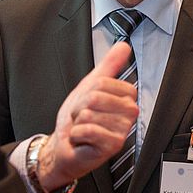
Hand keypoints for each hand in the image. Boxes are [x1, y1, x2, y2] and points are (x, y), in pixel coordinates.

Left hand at [38, 42, 137, 189]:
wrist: (64, 146)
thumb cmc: (78, 120)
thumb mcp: (91, 86)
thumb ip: (109, 66)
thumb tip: (123, 46)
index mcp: (126, 98)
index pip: (104, 82)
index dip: (89, 91)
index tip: (89, 104)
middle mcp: (128, 114)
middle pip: (96, 97)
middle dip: (80, 107)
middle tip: (84, 118)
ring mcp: (122, 130)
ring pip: (90, 113)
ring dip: (78, 122)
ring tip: (83, 129)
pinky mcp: (113, 145)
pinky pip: (89, 129)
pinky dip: (77, 134)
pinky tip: (83, 140)